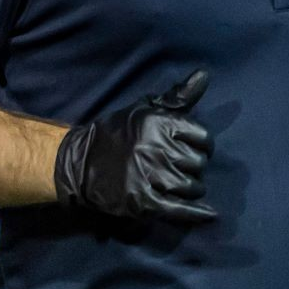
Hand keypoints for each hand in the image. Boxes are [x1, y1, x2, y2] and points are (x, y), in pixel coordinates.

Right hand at [52, 68, 216, 222]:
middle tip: (183, 167)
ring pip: (191, 186)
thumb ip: (178, 96)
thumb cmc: (118, 132)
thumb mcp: (145, 109)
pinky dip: (196, 213)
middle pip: (198, 163)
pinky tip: (209, 214)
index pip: (203, 137)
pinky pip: (178, 209)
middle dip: (195, 166)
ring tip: (184, 185)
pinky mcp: (141, 201)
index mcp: (158, 123)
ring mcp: (148, 176)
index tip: (196, 148)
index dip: (204, 144)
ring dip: (193, 188)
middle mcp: (154, 148)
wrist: (79, 163)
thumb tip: (204, 75)